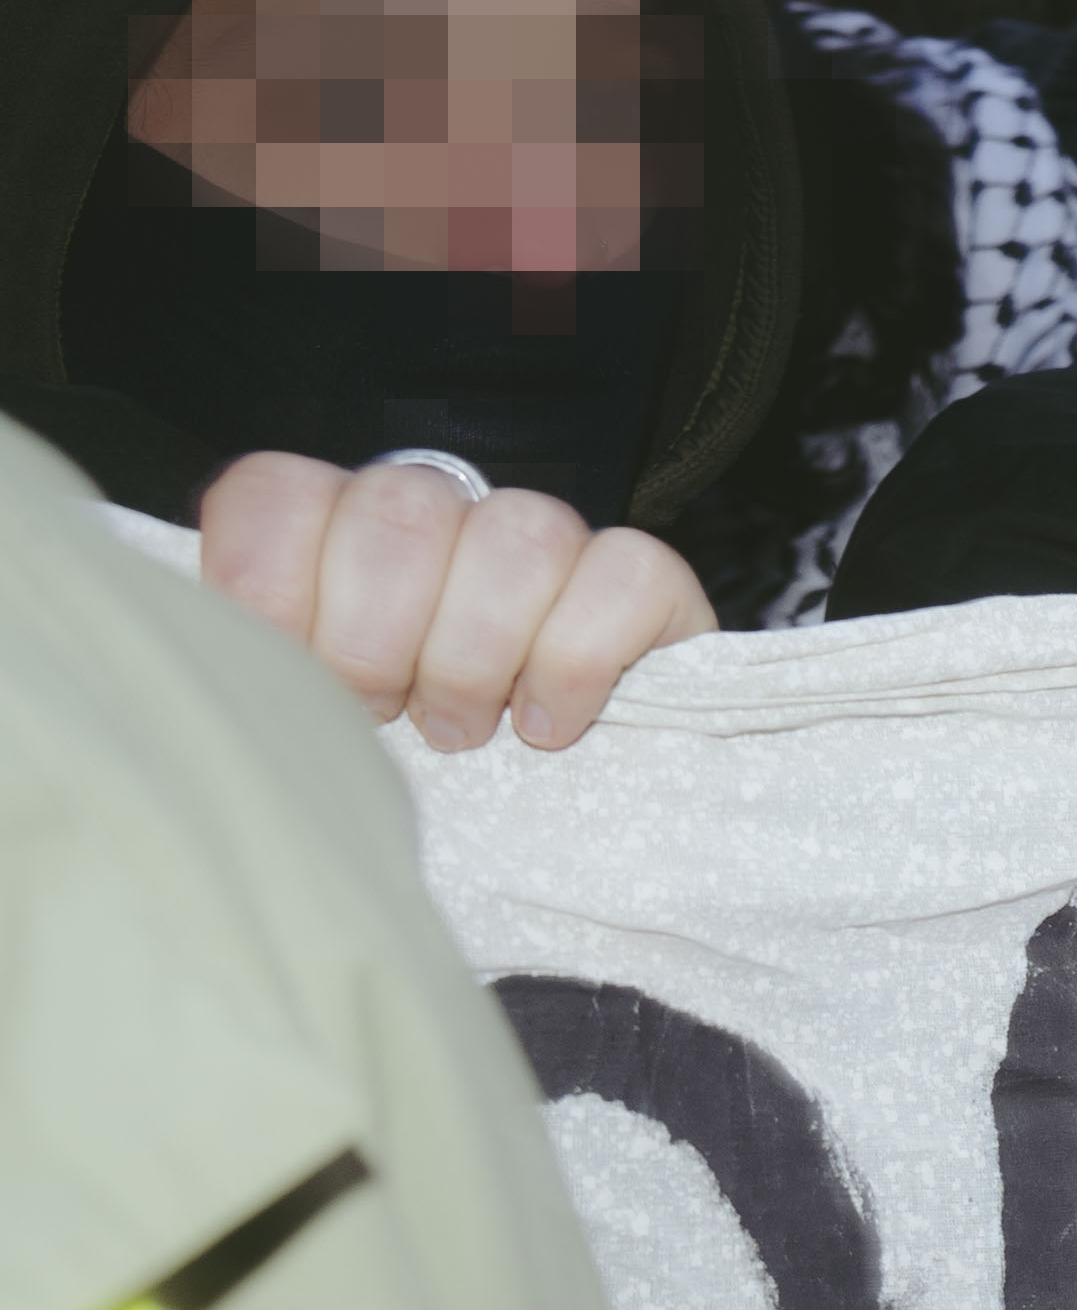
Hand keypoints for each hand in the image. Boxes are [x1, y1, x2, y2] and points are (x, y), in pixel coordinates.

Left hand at [197, 450, 713, 752]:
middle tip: (386, 713)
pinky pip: (624, 575)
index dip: (269, 587)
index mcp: (333, 528)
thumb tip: (196, 659)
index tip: (287, 672)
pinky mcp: (647, 580)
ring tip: (463, 731)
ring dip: (476, 658)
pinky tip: (548, 723)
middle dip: (376, 640)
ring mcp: (548, 537)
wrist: (547, 816)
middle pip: (397, 510)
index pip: (275, 493)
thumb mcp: (304, 716)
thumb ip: (250, 670)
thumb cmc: (403, 761)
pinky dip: (576, 661)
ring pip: (519, 536)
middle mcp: (439, 512)